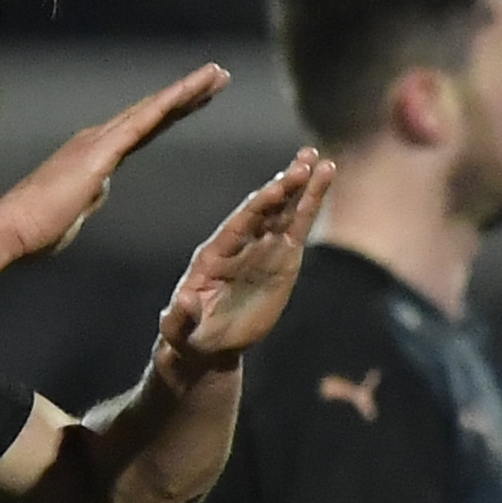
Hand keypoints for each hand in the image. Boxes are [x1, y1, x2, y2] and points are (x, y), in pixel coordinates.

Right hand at [0, 66, 230, 263]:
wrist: (12, 230)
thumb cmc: (37, 230)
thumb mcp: (75, 212)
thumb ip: (89, 197)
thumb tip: (96, 190)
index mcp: (96, 155)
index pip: (144, 130)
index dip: (172, 113)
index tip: (198, 101)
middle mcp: (99, 139)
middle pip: (153, 113)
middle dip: (188, 94)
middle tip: (218, 75)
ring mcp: (100, 141)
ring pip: (153, 110)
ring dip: (186, 90)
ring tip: (216, 74)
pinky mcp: (102, 151)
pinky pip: (143, 122)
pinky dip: (168, 103)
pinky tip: (191, 91)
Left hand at [158, 149, 334, 371]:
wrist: (208, 341)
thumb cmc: (189, 335)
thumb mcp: (179, 329)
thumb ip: (180, 316)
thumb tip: (185, 300)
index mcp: (214, 254)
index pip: (240, 224)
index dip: (259, 206)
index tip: (278, 187)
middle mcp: (239, 244)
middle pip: (264, 210)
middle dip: (285, 187)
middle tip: (306, 160)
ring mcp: (261, 249)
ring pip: (283, 213)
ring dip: (302, 188)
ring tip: (322, 163)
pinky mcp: (281, 260)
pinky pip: (297, 230)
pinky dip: (309, 208)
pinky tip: (322, 184)